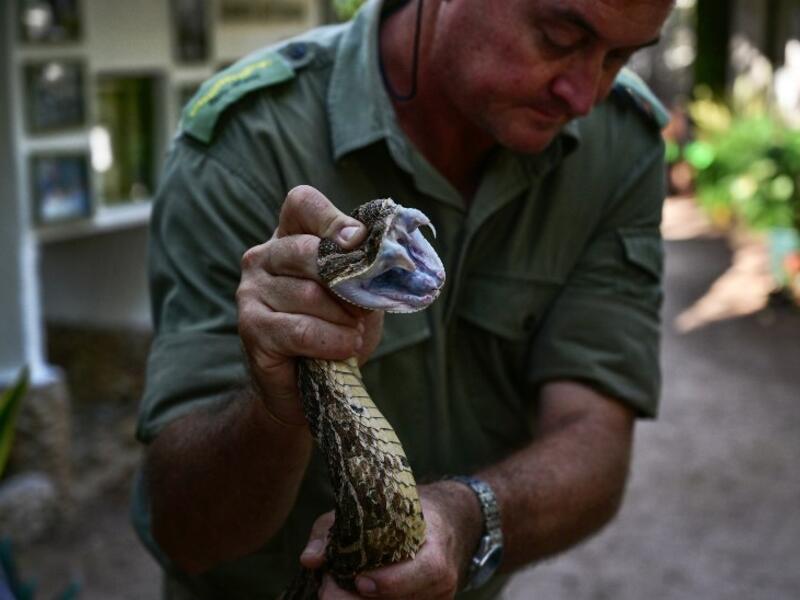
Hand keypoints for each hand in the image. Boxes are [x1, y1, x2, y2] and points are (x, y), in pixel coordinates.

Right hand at [237, 185, 384, 424]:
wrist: (308, 388)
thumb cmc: (336, 331)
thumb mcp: (359, 294)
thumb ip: (366, 270)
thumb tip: (386, 255)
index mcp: (290, 237)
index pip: (302, 203)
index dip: (332, 218)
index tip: (359, 242)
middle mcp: (263, 257)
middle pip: (306, 250)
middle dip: (346, 281)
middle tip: (364, 308)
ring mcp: (251, 291)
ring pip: (308, 294)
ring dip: (343, 319)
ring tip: (354, 334)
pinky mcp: (251, 327)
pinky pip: (299, 329)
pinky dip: (331, 340)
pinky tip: (344, 348)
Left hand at [300, 483, 482, 598]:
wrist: (444, 523)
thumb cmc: (403, 512)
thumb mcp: (368, 508)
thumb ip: (334, 530)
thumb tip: (309, 560)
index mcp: (437, 546)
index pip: (426, 570)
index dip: (393, 581)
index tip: (360, 581)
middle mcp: (443, 579)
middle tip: (327, 592)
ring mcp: (437, 598)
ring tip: (334, 590)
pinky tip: (352, 594)